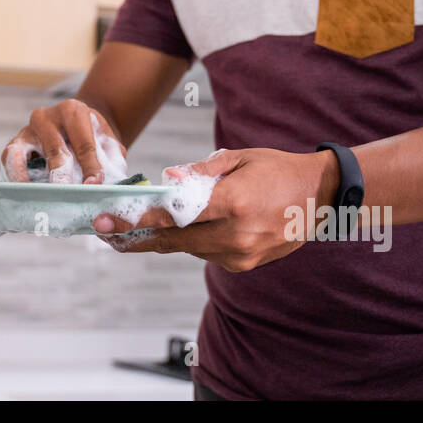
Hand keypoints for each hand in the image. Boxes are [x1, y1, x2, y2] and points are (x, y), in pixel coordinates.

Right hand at [1, 99, 125, 183]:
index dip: (90, 167)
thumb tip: (111, 185)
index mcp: (73, 111)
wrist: (78, 123)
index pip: (83, 143)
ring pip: (20, 152)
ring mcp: (27, 129)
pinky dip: (13, 178)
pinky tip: (23, 194)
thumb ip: (112, 159)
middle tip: (66, 195)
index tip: (94, 186)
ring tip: (36, 197)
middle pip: (54, 150)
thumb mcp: (108, 142)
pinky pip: (8, 160)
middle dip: (61, 176)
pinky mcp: (14, 143)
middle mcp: (47, 116)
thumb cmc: (94, 136)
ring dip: (26, 177)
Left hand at [93, 147, 338, 270]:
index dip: (134, 221)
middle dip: (134, 236)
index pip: (171, 218)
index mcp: (232, 204)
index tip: (105, 221)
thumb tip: (166, 182)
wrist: (320, 197)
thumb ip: (199, 172)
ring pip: (187, 247)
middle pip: (171, 241)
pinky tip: (188, 225)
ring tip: (138, 223)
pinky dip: (192, 239)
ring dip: (165, 236)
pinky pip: (204, 252)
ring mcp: (240, 254)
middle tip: (103, 229)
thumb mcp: (238, 158)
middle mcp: (235, 235)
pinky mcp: (243, 264)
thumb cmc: (277, 169)